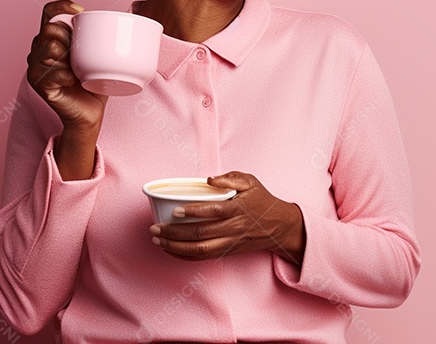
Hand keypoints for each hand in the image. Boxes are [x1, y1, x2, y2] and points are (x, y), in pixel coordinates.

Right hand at [26, 0, 106, 179]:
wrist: (91, 113)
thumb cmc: (97, 83)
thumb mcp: (102, 55)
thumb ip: (106, 36)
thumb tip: (135, 17)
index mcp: (54, 38)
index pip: (49, 11)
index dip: (62, 6)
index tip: (81, 12)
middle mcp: (40, 49)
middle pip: (49, 28)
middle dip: (69, 36)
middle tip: (82, 52)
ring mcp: (36, 66)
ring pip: (49, 48)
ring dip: (67, 55)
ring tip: (77, 68)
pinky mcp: (39, 84)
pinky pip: (50, 72)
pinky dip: (64, 74)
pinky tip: (74, 80)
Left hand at [150, 172, 306, 265]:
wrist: (280, 227)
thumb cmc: (262, 202)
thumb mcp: (252, 182)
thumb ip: (232, 178)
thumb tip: (210, 179)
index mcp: (239, 209)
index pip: (214, 212)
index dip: (193, 212)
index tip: (176, 211)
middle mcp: (233, 228)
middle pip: (201, 234)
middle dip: (174, 233)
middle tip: (155, 228)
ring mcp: (229, 242)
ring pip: (199, 249)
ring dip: (176, 247)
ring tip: (158, 241)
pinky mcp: (227, 251)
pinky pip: (202, 257)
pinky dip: (184, 256)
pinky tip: (170, 250)